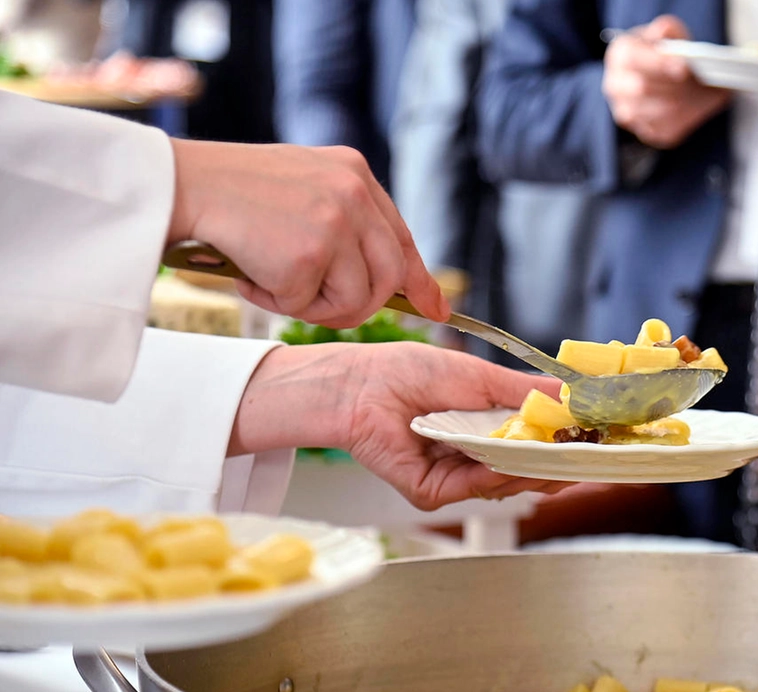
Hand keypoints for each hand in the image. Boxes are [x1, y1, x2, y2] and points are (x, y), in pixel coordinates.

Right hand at [166, 140, 449, 326]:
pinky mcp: (309, 255)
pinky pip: (307, 307)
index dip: (420, 281)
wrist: (179, 185)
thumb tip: (377, 275)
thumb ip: (343, 219)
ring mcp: (335, 224)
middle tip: (317, 305)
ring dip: (313, 306)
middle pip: (389, 279)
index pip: (402, 239)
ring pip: (355, 300)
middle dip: (358, 305)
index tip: (436, 309)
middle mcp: (354, 194)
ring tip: (271, 280)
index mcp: (355, 174)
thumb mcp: (302, 186)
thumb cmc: (228, 191)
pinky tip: (250, 274)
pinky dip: (275, 302)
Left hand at [229, 343, 567, 509]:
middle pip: (525, 474)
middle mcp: (474, 458)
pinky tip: (504, 460)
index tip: (594, 446)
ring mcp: (454, 478)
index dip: (564, 450)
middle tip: (584, 459)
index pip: (535, 449)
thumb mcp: (483, 377)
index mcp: (488, 430)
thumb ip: (527, 391)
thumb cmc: (413, 372)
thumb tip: (572, 398)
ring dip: (528, 470)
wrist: (364, 384)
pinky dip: (491, 475)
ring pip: (503, 485)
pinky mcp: (431, 492)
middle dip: (555, 467)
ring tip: (550, 454)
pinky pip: (471, 489)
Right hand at [602, 15, 731, 148]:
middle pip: (642, 89)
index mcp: (620, 55)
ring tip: (707, 93)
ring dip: (685, 103)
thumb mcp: (666, 34)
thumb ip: (667, 30)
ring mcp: (628, 112)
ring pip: (658, 112)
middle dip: (675, 86)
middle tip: (700, 81)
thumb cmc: (662, 53)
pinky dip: (689, 118)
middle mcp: (617, 86)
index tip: (683, 67)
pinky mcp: (645, 131)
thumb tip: (664, 33)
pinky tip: (701, 105)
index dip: (659, 63)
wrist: (658, 76)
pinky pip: (667, 130)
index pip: (633, 59)